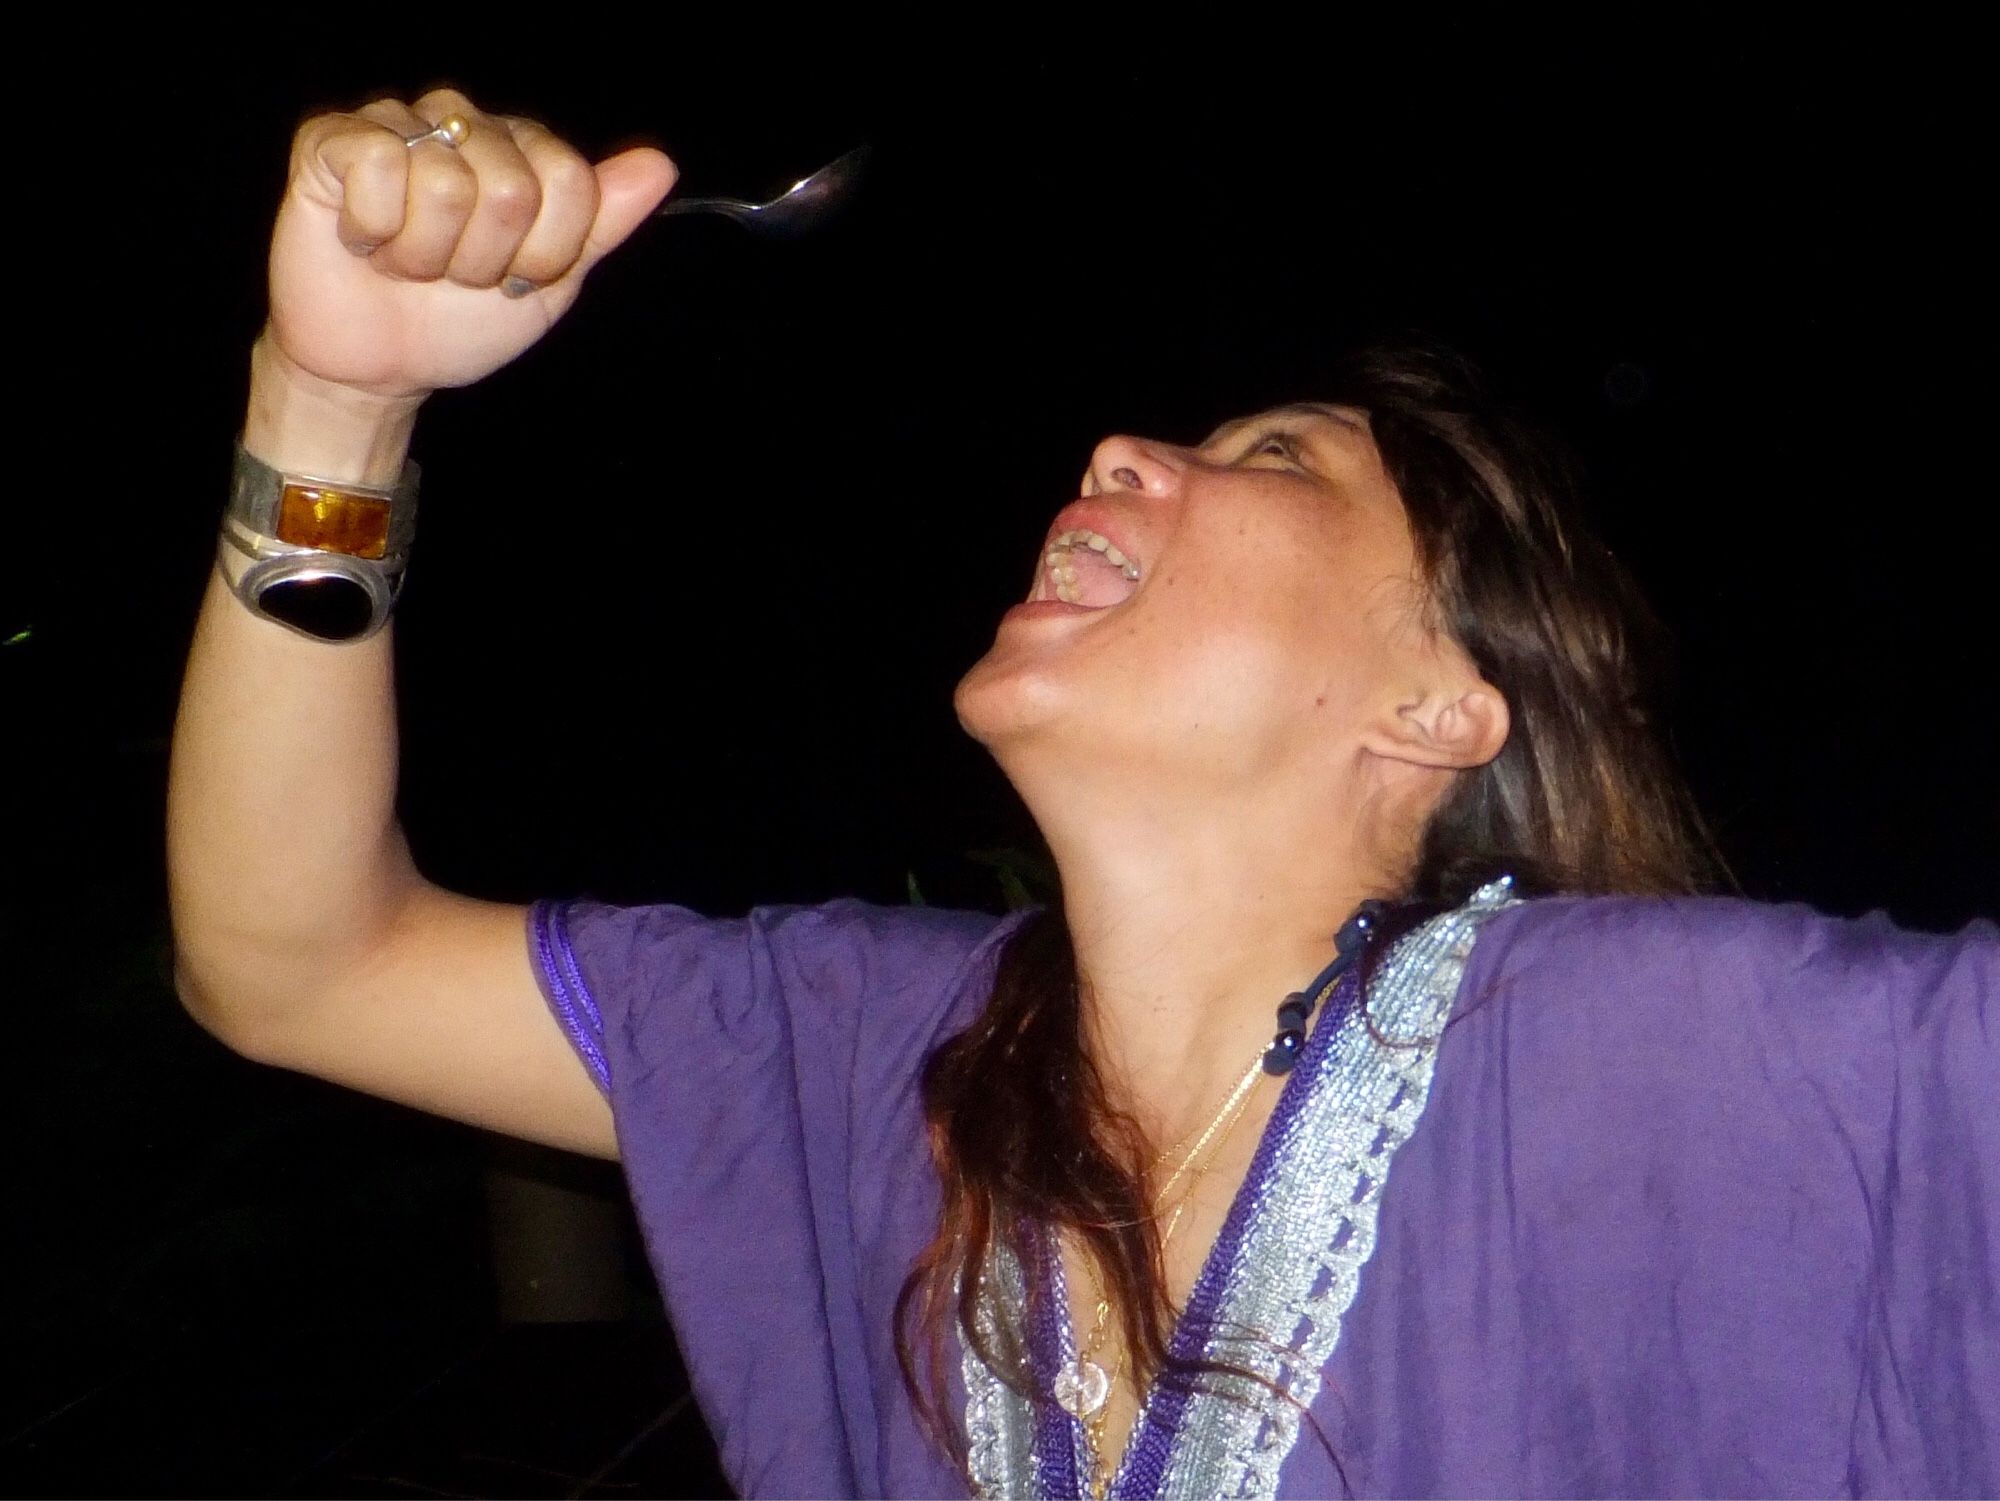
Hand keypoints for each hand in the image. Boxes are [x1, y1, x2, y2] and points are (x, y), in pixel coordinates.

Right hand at [264, 87, 676, 402]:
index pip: (573, 183)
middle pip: (512, 188)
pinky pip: (379, 168)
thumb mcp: (550, 283)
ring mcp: (399, 123)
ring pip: (447, 184)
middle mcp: (464, 122)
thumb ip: (602, 224)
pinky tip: (364, 239)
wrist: (380, 366)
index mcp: (524, 151)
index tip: (513, 278)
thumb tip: (660, 165)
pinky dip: (374, 229)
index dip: (544, 253)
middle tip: (450, 274)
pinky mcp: (334, 137)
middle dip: (483, 259)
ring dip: (426, 254)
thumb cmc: (461, 320)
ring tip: (407, 262)